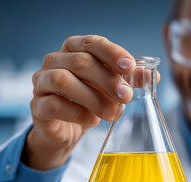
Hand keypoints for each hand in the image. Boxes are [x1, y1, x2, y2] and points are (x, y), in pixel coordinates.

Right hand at [25, 35, 138, 170]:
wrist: (66, 129)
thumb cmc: (90, 101)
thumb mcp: (111, 89)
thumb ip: (129, 81)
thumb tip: (153, 76)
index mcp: (74, 50)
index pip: (92, 43)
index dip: (112, 53)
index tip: (130, 67)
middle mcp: (55, 61)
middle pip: (80, 62)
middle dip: (108, 80)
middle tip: (127, 96)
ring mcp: (42, 83)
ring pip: (63, 80)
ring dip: (93, 97)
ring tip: (113, 113)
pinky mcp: (37, 106)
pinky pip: (54, 105)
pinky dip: (77, 113)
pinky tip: (93, 120)